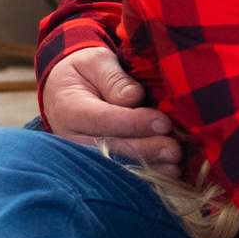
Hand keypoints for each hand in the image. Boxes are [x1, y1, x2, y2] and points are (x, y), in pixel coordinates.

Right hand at [41, 45, 181, 167]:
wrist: (63, 91)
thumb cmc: (84, 73)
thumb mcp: (95, 62)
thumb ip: (114, 79)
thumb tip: (134, 97)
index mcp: (69, 108)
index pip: (104, 119)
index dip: (135, 123)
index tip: (163, 123)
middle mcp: (71, 138)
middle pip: (111, 149)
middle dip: (146, 151)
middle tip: (175, 150)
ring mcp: (80, 156)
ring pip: (115, 166)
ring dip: (148, 168)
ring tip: (175, 166)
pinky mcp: (94, 166)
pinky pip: (118, 174)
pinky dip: (144, 175)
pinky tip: (167, 174)